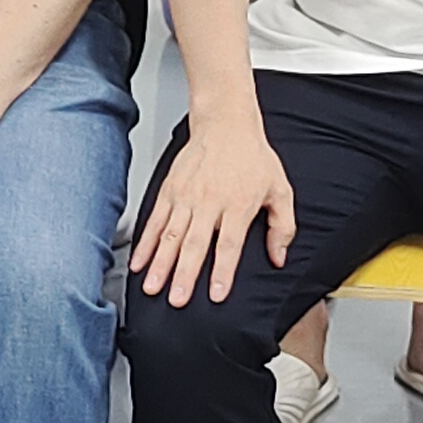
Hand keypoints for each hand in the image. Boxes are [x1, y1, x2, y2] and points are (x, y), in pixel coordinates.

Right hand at [130, 121, 295, 308]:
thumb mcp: (280, 189)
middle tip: (176, 299)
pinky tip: (139, 262)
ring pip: (170, 236)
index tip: (216, 295)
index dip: (222, 271)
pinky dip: (146, 243)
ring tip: (152, 287)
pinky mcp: (170, 190)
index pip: (229, 244)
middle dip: (184, 274)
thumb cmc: (252, 157)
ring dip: (160, 264)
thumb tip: (279, 258)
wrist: (225, 124)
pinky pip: (155, 221)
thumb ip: (283, 226)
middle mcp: (209, 202)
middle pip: (194, 244)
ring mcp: (186, 196)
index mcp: (237, 204)